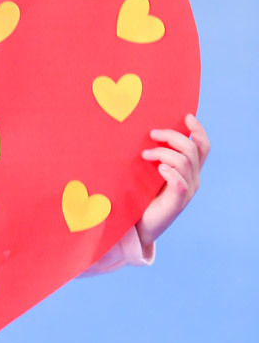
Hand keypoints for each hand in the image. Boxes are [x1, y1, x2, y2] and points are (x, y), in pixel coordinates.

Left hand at [136, 114, 209, 253]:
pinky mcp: (177, 203)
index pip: (203, 147)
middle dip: (172, 136)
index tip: (187, 117)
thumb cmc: (143, 196)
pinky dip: (170, 172)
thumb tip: (149, 133)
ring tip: (145, 155)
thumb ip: (158, 156)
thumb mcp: (152, 172)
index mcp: (190, 171)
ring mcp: (186, 192)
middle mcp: (193, 180)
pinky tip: (158, 169)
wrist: (139, 226)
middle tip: (152, 134)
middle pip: (192, 149)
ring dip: (163, 153)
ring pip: (185, 162)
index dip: (198, 131)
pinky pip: (180, 183)